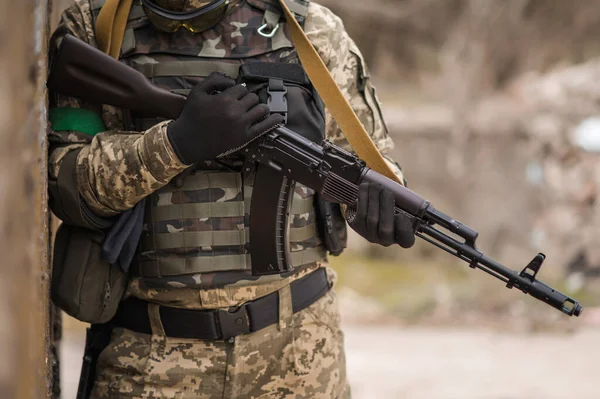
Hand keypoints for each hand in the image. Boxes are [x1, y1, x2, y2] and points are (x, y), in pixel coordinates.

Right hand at [167, 72, 283, 164]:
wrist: (188, 141)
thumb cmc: (191, 115)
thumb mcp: (197, 91)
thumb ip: (214, 80)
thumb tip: (232, 81)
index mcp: (225, 98)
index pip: (241, 88)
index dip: (238, 91)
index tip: (234, 95)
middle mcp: (236, 110)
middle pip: (253, 97)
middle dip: (248, 98)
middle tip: (243, 103)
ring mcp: (242, 124)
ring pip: (261, 109)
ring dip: (259, 107)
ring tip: (255, 109)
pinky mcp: (245, 137)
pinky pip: (264, 127)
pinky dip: (273, 121)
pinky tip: (279, 118)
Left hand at [347, 182, 414, 247]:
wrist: (370, 213)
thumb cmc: (390, 209)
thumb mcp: (400, 210)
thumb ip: (403, 206)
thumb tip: (400, 194)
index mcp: (400, 238)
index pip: (406, 241)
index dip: (404, 230)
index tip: (402, 215)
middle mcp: (385, 240)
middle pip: (386, 229)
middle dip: (386, 208)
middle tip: (387, 192)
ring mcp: (370, 235)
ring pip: (372, 219)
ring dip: (374, 199)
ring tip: (375, 186)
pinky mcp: (357, 226)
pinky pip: (361, 212)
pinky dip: (363, 198)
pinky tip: (365, 187)